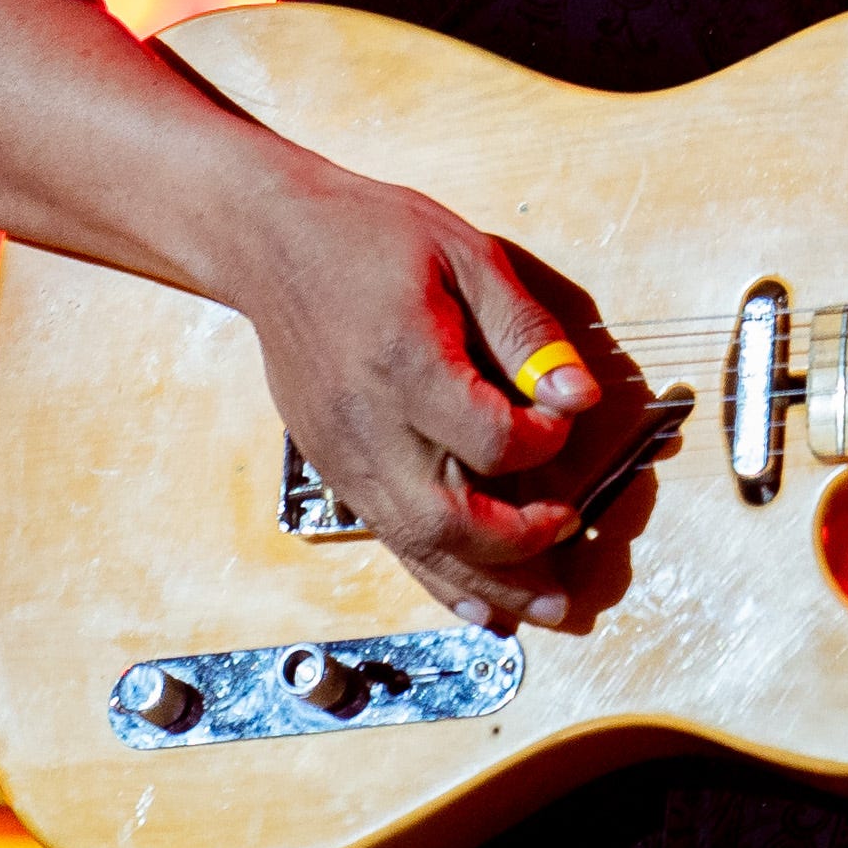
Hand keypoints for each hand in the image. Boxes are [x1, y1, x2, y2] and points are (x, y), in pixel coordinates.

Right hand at [212, 165, 602, 630]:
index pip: (493, 440)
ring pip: (418, 545)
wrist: (271, 242)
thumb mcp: (465, 254)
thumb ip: (524, 330)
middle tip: (571, 537)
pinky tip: (477, 603)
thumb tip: (576, 394)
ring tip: (543, 610)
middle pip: (449, 520)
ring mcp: (344, 453)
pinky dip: (437, 576)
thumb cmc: (368, 236)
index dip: (544, 441)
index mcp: (407, 363)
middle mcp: (370, 423)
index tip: (564, 415)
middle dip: (520, 547)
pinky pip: (389, 537)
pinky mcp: (333, 466)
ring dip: (485, 584)